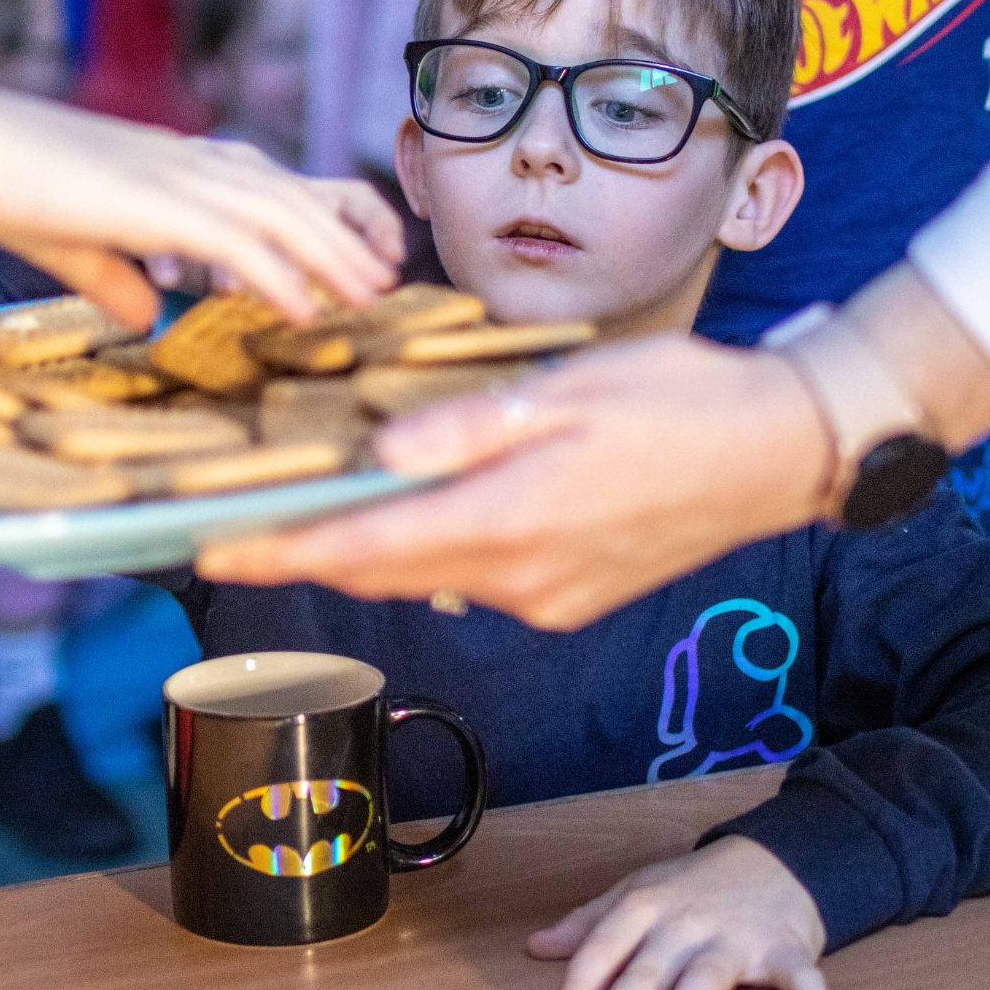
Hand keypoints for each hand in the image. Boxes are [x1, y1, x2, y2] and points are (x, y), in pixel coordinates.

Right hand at [0, 50, 400, 329]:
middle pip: (300, 196)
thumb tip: (145, 316)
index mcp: (183, 163)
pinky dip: (279, 277)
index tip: (361, 254)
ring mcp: (178, 177)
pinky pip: (237, 243)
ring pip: (283, 216)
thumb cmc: (7, 183)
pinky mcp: (155, 202)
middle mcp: (195, 162)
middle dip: (352, 237)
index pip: (278, 183)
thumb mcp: (76, 244)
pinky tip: (308, 309)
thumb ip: (118, 278)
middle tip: (392, 280)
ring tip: (373, 297)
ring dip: (334, 258)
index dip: (329, 215)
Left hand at [198, 334, 833, 630]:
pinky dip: (426, 552)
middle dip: (301, 554)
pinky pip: (471, 581)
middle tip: (228, 529)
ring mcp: (544, 598)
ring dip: (363, 551)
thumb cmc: (680, 401)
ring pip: (423, 580)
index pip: (362, 544)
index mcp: (508, 519)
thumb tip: (382, 450)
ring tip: (307, 511)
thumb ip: (466, 426)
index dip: (276, 550)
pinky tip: (413, 512)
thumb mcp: (566, 390)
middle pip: (379, 572)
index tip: (205, 550)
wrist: (785, 452)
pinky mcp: (567, 599)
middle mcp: (518, 578)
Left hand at [529, 837, 829, 989]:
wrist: (774, 857)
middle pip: (651, 968)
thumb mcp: (636, 891)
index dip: (584, 982)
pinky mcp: (788, 950)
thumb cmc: (693, 885)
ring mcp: (739, 936)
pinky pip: (803, 978)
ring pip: (708, 977)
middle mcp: (689, 921)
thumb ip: (588, 923)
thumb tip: (535, 948)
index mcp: (647, 904)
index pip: (607, 944)